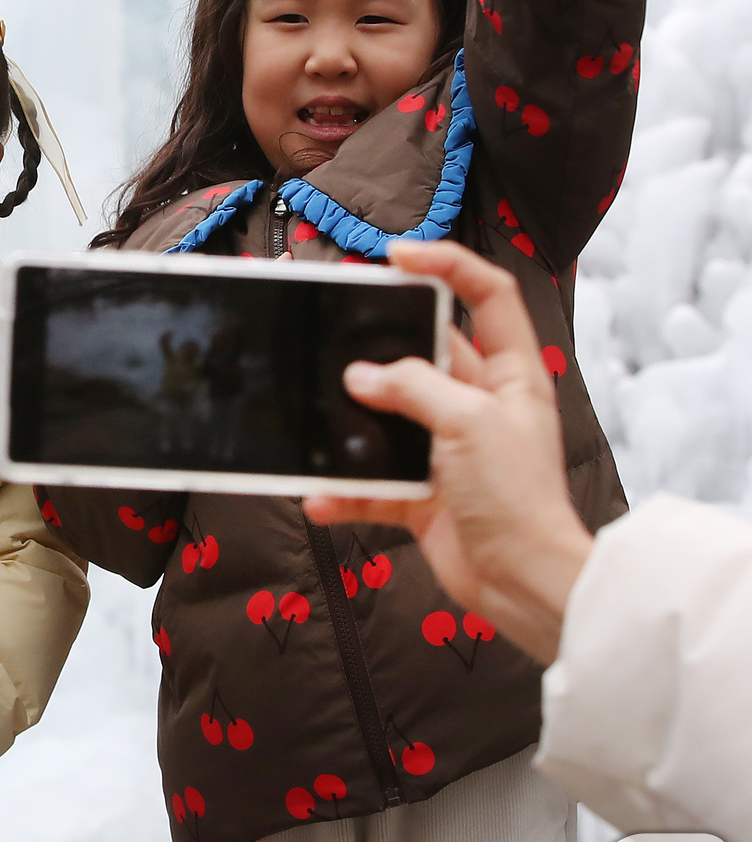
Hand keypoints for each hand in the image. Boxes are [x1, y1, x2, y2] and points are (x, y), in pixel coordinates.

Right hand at [303, 241, 593, 665]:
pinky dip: (347, 489)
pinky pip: (375, 480)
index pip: (488, 295)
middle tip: (335, 325)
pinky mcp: (424, 492)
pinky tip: (321, 495)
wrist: (525, 585)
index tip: (397, 256)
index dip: (449, 263)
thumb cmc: (517, 495)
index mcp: (510, 373)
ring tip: (316, 407)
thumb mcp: (469, 424)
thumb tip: (360, 376)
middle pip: (426, 350)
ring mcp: (449, 447)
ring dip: (355, 418)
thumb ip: (414, 388)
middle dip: (381, 341)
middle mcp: (480, 402)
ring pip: (392, 414)